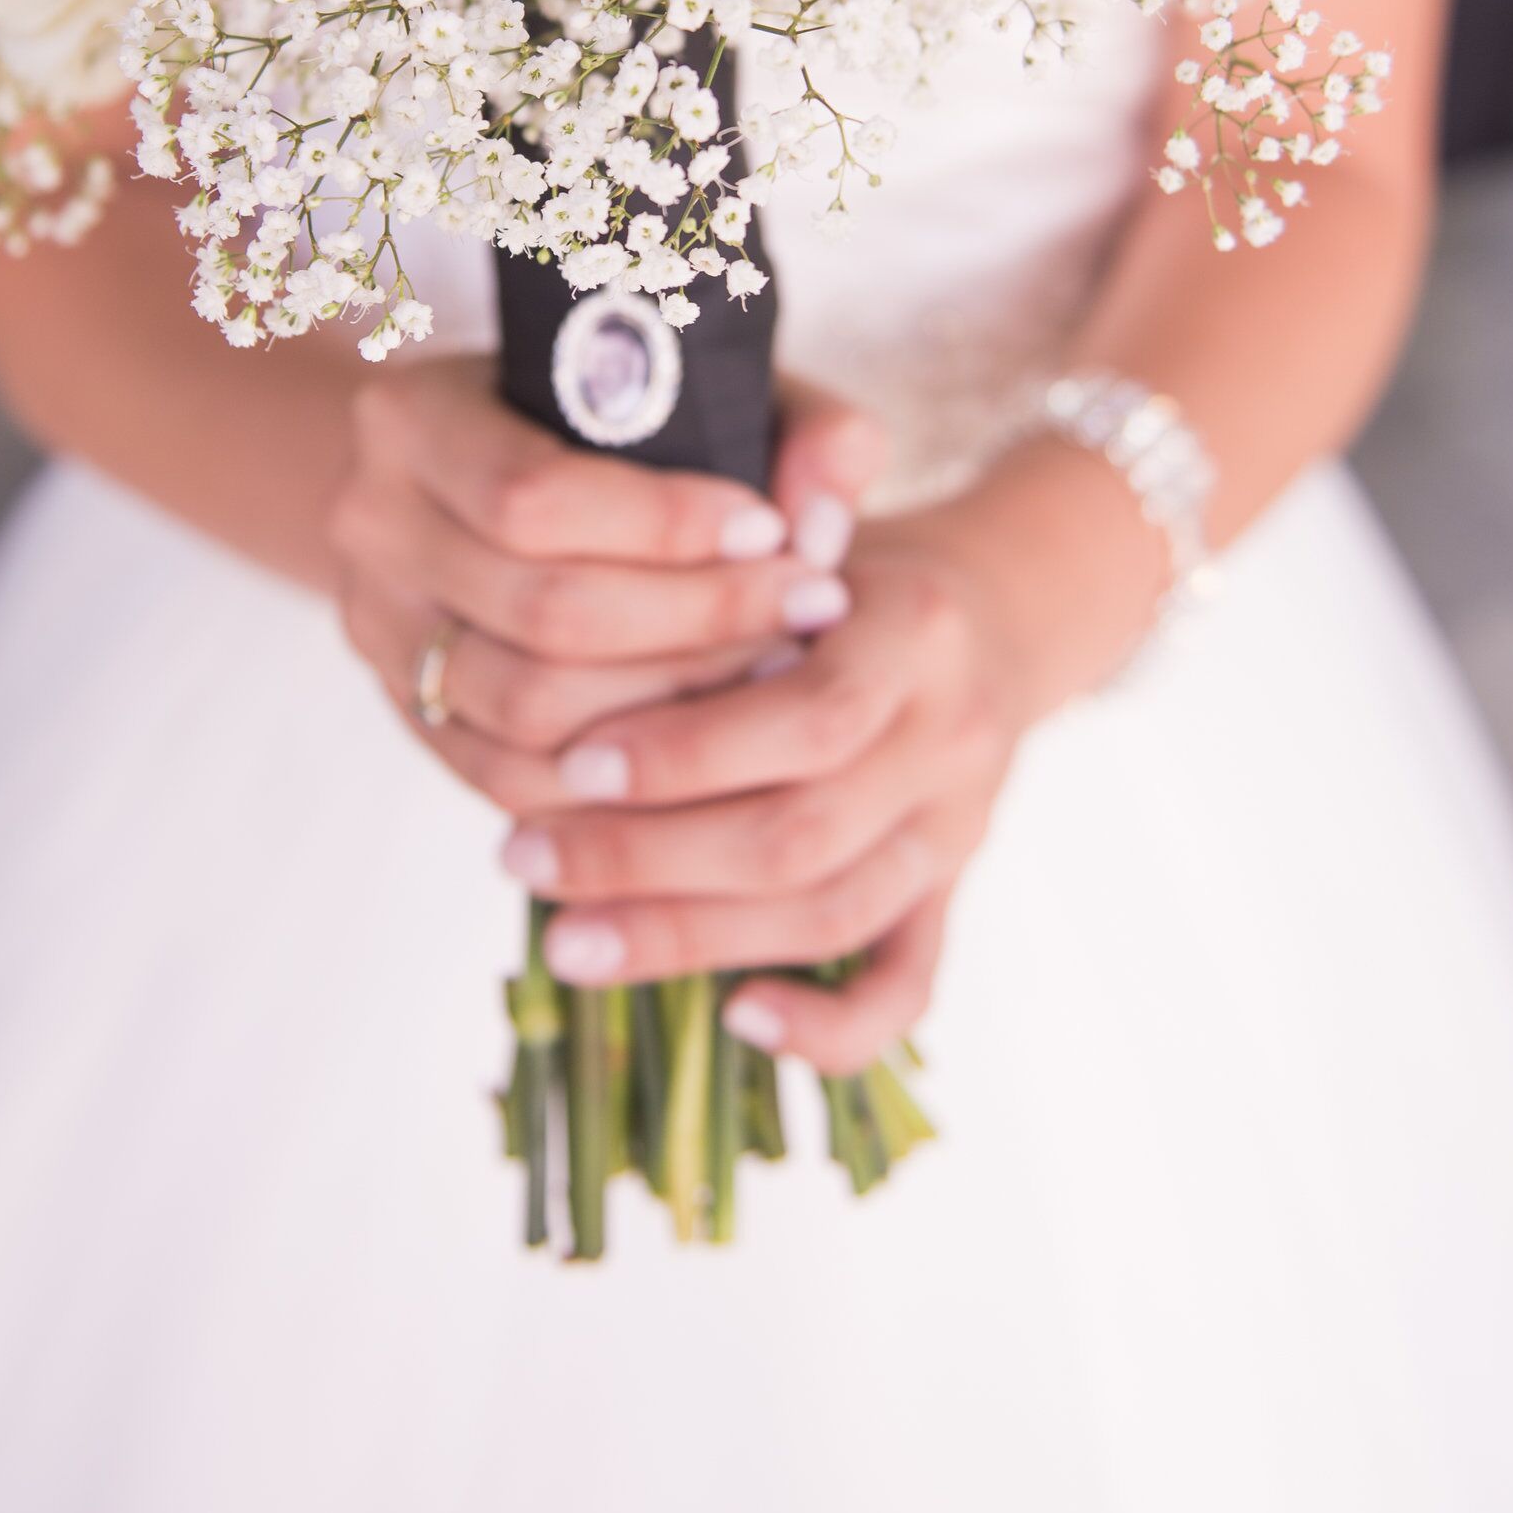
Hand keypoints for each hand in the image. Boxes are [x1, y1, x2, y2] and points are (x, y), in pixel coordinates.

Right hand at [330, 356, 878, 799]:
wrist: (474, 479)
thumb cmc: (610, 423)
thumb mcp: (694, 388)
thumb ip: (788, 423)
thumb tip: (826, 519)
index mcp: (412, 419)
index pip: (534, 495)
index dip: (668, 525)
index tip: (778, 530)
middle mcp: (371, 526)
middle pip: (543, 612)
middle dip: (697, 620)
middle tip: (809, 611)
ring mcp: (379, 634)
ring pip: (529, 710)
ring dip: (671, 706)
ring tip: (776, 673)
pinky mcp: (410, 716)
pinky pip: (512, 781)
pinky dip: (620, 778)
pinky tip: (716, 745)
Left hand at [499, 502, 1035, 1074]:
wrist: (991, 610)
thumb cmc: (852, 561)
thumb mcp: (816, 508)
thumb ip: (785, 487)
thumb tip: (725, 505)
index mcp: (919, 633)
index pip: (807, 717)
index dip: (684, 752)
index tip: (569, 762)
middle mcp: (952, 739)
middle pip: (801, 834)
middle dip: (647, 856)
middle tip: (521, 854)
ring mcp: (956, 828)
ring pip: (829, 913)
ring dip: (687, 937)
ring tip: (564, 936)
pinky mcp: (949, 891)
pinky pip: (906, 983)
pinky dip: (829, 1026)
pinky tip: (732, 1019)